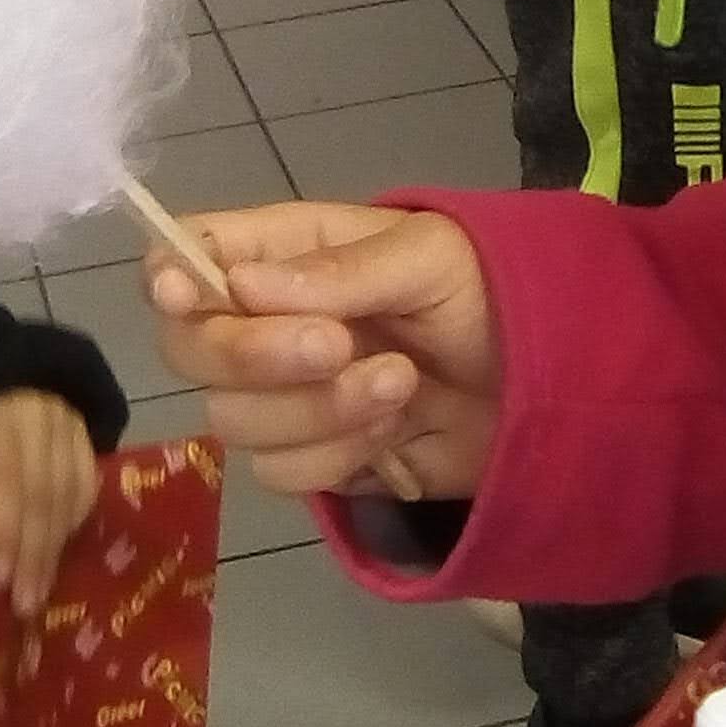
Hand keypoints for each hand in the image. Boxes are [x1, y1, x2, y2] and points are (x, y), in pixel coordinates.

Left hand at [0, 390, 101, 617]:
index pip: (6, 477)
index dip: (5, 528)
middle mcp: (39, 414)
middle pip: (43, 491)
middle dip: (34, 552)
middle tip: (24, 601)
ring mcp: (69, 421)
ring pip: (71, 492)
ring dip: (55, 547)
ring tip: (40, 590)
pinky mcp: (86, 432)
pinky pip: (88, 485)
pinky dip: (74, 522)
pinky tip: (61, 552)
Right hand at [144, 201, 500, 500]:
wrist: (556, 388)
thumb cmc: (493, 294)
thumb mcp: (431, 258)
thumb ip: (341, 272)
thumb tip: (241, 284)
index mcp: (286, 252)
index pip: (188, 255)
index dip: (170, 278)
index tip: (189, 298)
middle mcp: (267, 324)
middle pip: (189, 350)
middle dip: (254, 357)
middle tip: (338, 346)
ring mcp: (286, 397)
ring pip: (232, 422)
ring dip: (319, 411)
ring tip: (401, 383)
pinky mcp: (315, 459)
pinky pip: (281, 473)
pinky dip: (337, 457)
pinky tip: (395, 433)